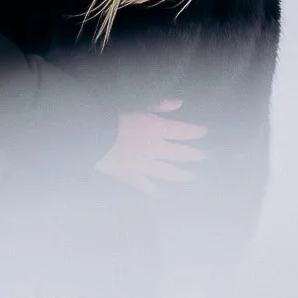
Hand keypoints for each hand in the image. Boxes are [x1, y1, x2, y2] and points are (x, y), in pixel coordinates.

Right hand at [93, 99, 207, 197]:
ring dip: (182, 175)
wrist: (93, 134)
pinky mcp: (132, 177)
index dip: (195, 131)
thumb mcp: (137, 103)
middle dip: (194, 155)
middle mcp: (155, 149)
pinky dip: (158, 192)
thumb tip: (180, 103)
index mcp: (157, 128)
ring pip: (169, 172)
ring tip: (191, 176)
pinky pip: (148, 187)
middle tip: (204, 156)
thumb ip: (160, 104)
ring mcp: (145, 165)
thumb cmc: (114, 115)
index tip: (204, 131)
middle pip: (180, 154)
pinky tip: (165, 195)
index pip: (182, 130)